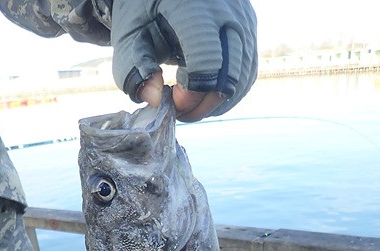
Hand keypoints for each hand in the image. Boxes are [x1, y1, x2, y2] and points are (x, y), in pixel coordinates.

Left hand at [111, 0, 256, 119]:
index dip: (190, 95)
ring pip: (241, 81)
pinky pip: (246, 74)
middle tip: (178, 111)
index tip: (169, 102)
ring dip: (215, 103)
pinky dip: (226, 94)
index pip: (206, 65)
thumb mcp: (129, 35)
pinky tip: (204, 95)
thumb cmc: (144, 9)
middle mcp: (228, 13)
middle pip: (228, 78)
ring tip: (188, 103)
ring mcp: (244, 21)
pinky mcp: (249, 30)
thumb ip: (135, 68)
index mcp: (195, 9)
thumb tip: (156, 101)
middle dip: (202, 106)